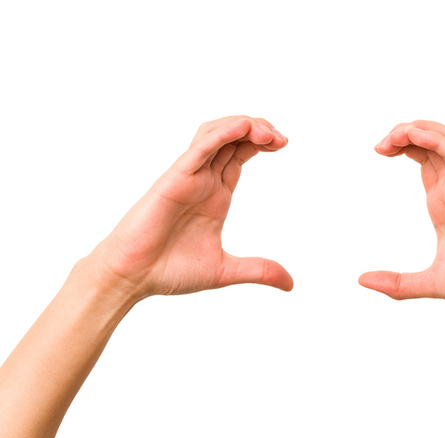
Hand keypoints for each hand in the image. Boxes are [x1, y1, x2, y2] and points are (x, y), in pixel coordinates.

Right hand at [90, 115, 292, 297]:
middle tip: (281, 138)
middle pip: (232, 138)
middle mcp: (202, 180)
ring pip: (214, 135)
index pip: (240, 154)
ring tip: (267, 132)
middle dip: (259, 129)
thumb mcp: (226, 270)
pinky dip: (220, 135)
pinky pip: (198, 150)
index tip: (284, 143)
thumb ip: (259, 270)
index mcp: (215, 194)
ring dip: (242, 125)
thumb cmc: (169, 270)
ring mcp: (188, 177)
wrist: (133, 279)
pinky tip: (243, 128)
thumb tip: (291, 284)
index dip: (262, 142)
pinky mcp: (173, 181)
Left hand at [359, 120, 444, 313]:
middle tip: (381, 144)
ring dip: (420, 128)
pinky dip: (436, 140)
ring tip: (396, 134)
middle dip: (403, 132)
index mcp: (442, 200)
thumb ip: (395, 283)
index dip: (400, 145)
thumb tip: (362, 280)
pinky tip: (414, 136)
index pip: (422, 156)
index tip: (378, 150)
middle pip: (430, 141)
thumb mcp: (427, 282)